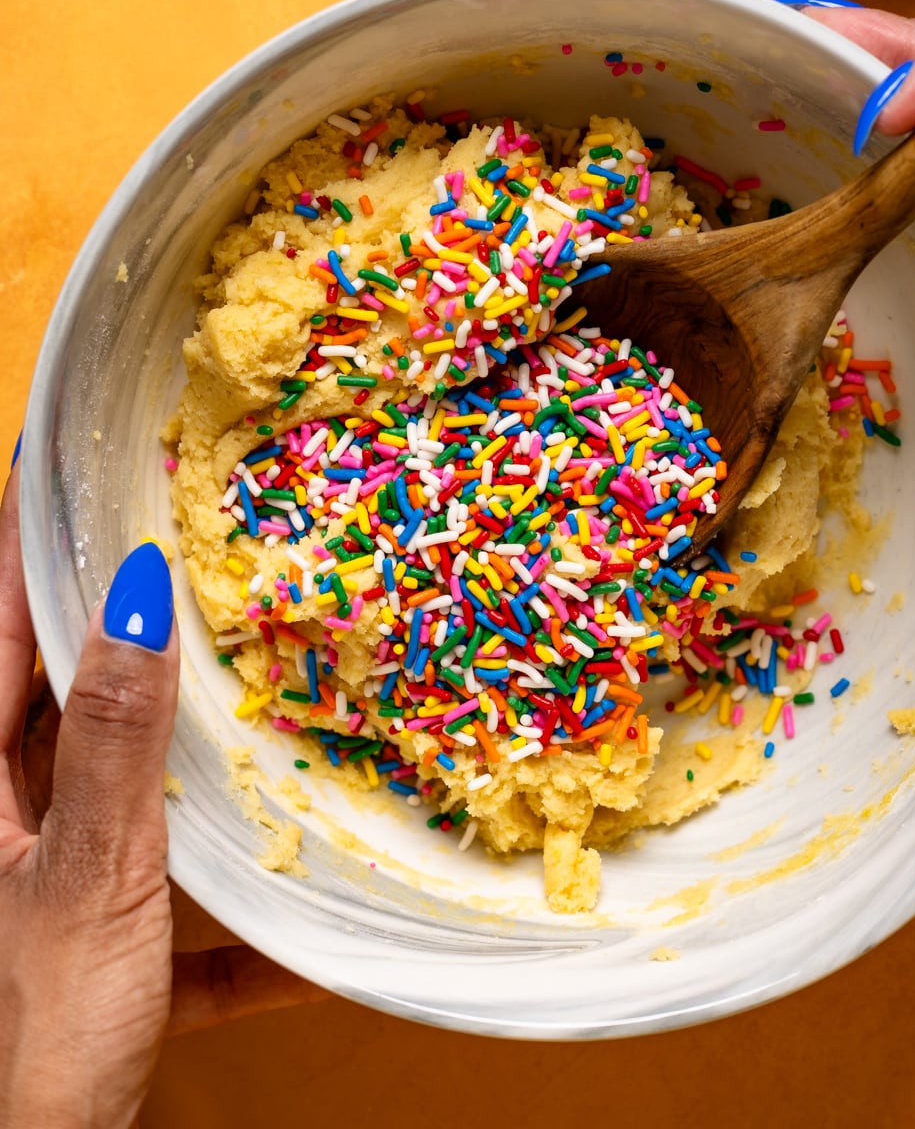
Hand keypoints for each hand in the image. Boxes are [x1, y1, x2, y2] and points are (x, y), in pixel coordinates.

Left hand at [0, 467, 326, 1128]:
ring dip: (186, 758)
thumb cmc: (25, 1046)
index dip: (27, 531)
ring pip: (120, 790)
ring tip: (255, 690)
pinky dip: (229, 921)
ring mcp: (38, 888)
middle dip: (123, 625)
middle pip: (58, 693)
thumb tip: (137, 601)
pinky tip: (301, 934)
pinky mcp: (87, 957)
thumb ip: (114, 738)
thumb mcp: (87, 876)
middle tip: (186, 550)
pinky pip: (167, 910)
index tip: (63, 454)